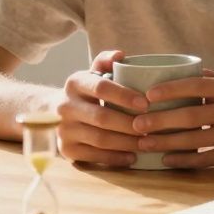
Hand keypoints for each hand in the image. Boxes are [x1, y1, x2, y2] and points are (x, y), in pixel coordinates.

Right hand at [54, 49, 145, 166]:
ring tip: (147, 142)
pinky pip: (94, 156)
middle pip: (102, 117)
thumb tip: (120, 55)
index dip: (124, 96)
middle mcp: (65, 106)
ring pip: (100, 139)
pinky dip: (116, 158)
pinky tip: (133, 157)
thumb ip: (107, 60)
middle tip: (151, 127)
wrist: (62, 112)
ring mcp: (64, 129)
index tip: (146, 103)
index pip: (101, 87)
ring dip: (127, 142)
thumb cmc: (91, 90)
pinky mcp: (66, 149)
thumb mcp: (96, 72)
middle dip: (130, 123)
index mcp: (75, 82)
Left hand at [130, 70, 213, 167]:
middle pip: (191, 116)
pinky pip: (206, 158)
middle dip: (160, 120)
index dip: (172, 89)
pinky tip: (166, 160)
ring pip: (195, 140)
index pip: (197, 85)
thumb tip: (180, 68)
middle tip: (137, 123)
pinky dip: (184, 160)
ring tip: (143, 143)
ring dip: (166, 142)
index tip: (148, 94)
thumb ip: (211, 79)